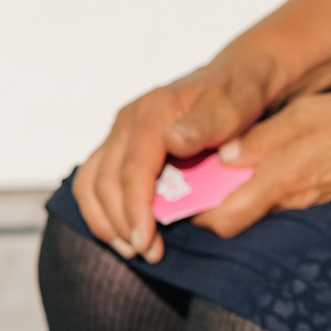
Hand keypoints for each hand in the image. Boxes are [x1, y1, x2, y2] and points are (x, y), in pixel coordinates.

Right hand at [71, 61, 270, 263]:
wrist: (236, 77)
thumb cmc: (239, 95)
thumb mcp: (236, 106)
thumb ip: (208, 124)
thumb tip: (173, 141)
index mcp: (153, 112)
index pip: (132, 171)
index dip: (136, 212)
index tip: (147, 244)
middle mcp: (127, 119)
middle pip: (106, 182)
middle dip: (122, 223)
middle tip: (146, 253)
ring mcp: (119, 131)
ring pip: (90, 183)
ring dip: (105, 220)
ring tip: (131, 249)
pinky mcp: (118, 142)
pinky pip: (93, 179)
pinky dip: (100, 208)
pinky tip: (120, 230)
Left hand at [189, 88, 330, 238]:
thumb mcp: (304, 114)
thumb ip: (261, 138)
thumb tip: (224, 155)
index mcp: (281, 180)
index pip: (222, 220)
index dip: (194, 214)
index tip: (179, 194)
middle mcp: (291, 200)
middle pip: (236, 217)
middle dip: (212, 203)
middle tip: (198, 177)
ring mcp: (309, 202)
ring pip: (258, 207)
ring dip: (239, 193)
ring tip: (230, 165)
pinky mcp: (324, 196)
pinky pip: (283, 198)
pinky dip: (266, 186)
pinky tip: (271, 162)